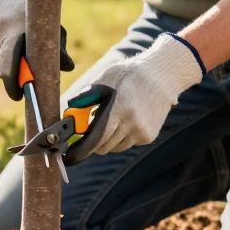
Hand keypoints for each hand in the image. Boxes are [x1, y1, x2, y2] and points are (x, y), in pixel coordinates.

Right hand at [0, 0, 73, 99]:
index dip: (15, 83)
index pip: (11, 66)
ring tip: (9, 50)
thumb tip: (68, 67)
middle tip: (15, 87)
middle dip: (8, 80)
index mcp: (16, 30)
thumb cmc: (31, 8)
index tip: (19, 95)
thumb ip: (57, 45)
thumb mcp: (48, 23)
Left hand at [65, 33, 204, 157]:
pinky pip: (128, 143)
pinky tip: (127, 119)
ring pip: (116, 147)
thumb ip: (85, 97)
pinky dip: (122, 137)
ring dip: (108, 140)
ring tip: (111, 120)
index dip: (83, 148)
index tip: (72, 153)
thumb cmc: (128, 75)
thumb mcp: (104, 80)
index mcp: (119, 109)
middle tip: (90, 130)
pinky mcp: (149, 136)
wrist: (161, 75)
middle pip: (104, 147)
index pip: (96, 139)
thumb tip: (69, 111)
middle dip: (93, 142)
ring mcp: (142, 132)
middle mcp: (132, 124)